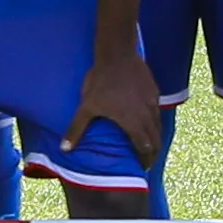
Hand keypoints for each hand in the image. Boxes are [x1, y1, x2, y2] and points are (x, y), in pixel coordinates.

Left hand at [63, 47, 163, 170]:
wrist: (117, 54)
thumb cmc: (100, 81)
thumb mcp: (86, 106)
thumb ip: (76, 130)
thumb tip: (64, 149)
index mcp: (133, 123)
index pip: (145, 148)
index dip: (145, 160)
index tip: (142, 167)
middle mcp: (147, 115)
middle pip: (156, 140)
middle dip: (153, 152)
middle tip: (146, 160)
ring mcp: (153, 102)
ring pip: (159, 126)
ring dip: (155, 137)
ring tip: (147, 144)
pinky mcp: (154, 91)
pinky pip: (157, 111)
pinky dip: (154, 121)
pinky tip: (147, 121)